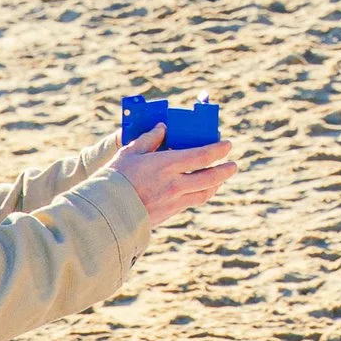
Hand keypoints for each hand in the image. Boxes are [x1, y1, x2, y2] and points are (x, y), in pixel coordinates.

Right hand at [113, 124, 237, 225]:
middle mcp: (175, 183)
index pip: (202, 156)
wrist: (108, 210)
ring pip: (204, 193)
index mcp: (167, 165)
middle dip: (225, 171)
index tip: (227, 145)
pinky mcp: (170, 212)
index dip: (218, 150)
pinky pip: (192, 202)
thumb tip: (162, 128)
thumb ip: (149, 139)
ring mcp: (174, 200)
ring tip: (220, 178)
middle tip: (233, 165)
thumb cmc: (116, 177)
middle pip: (210, 177)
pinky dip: (201, 194)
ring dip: (216, 184)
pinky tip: (201, 189)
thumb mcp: (130, 152)